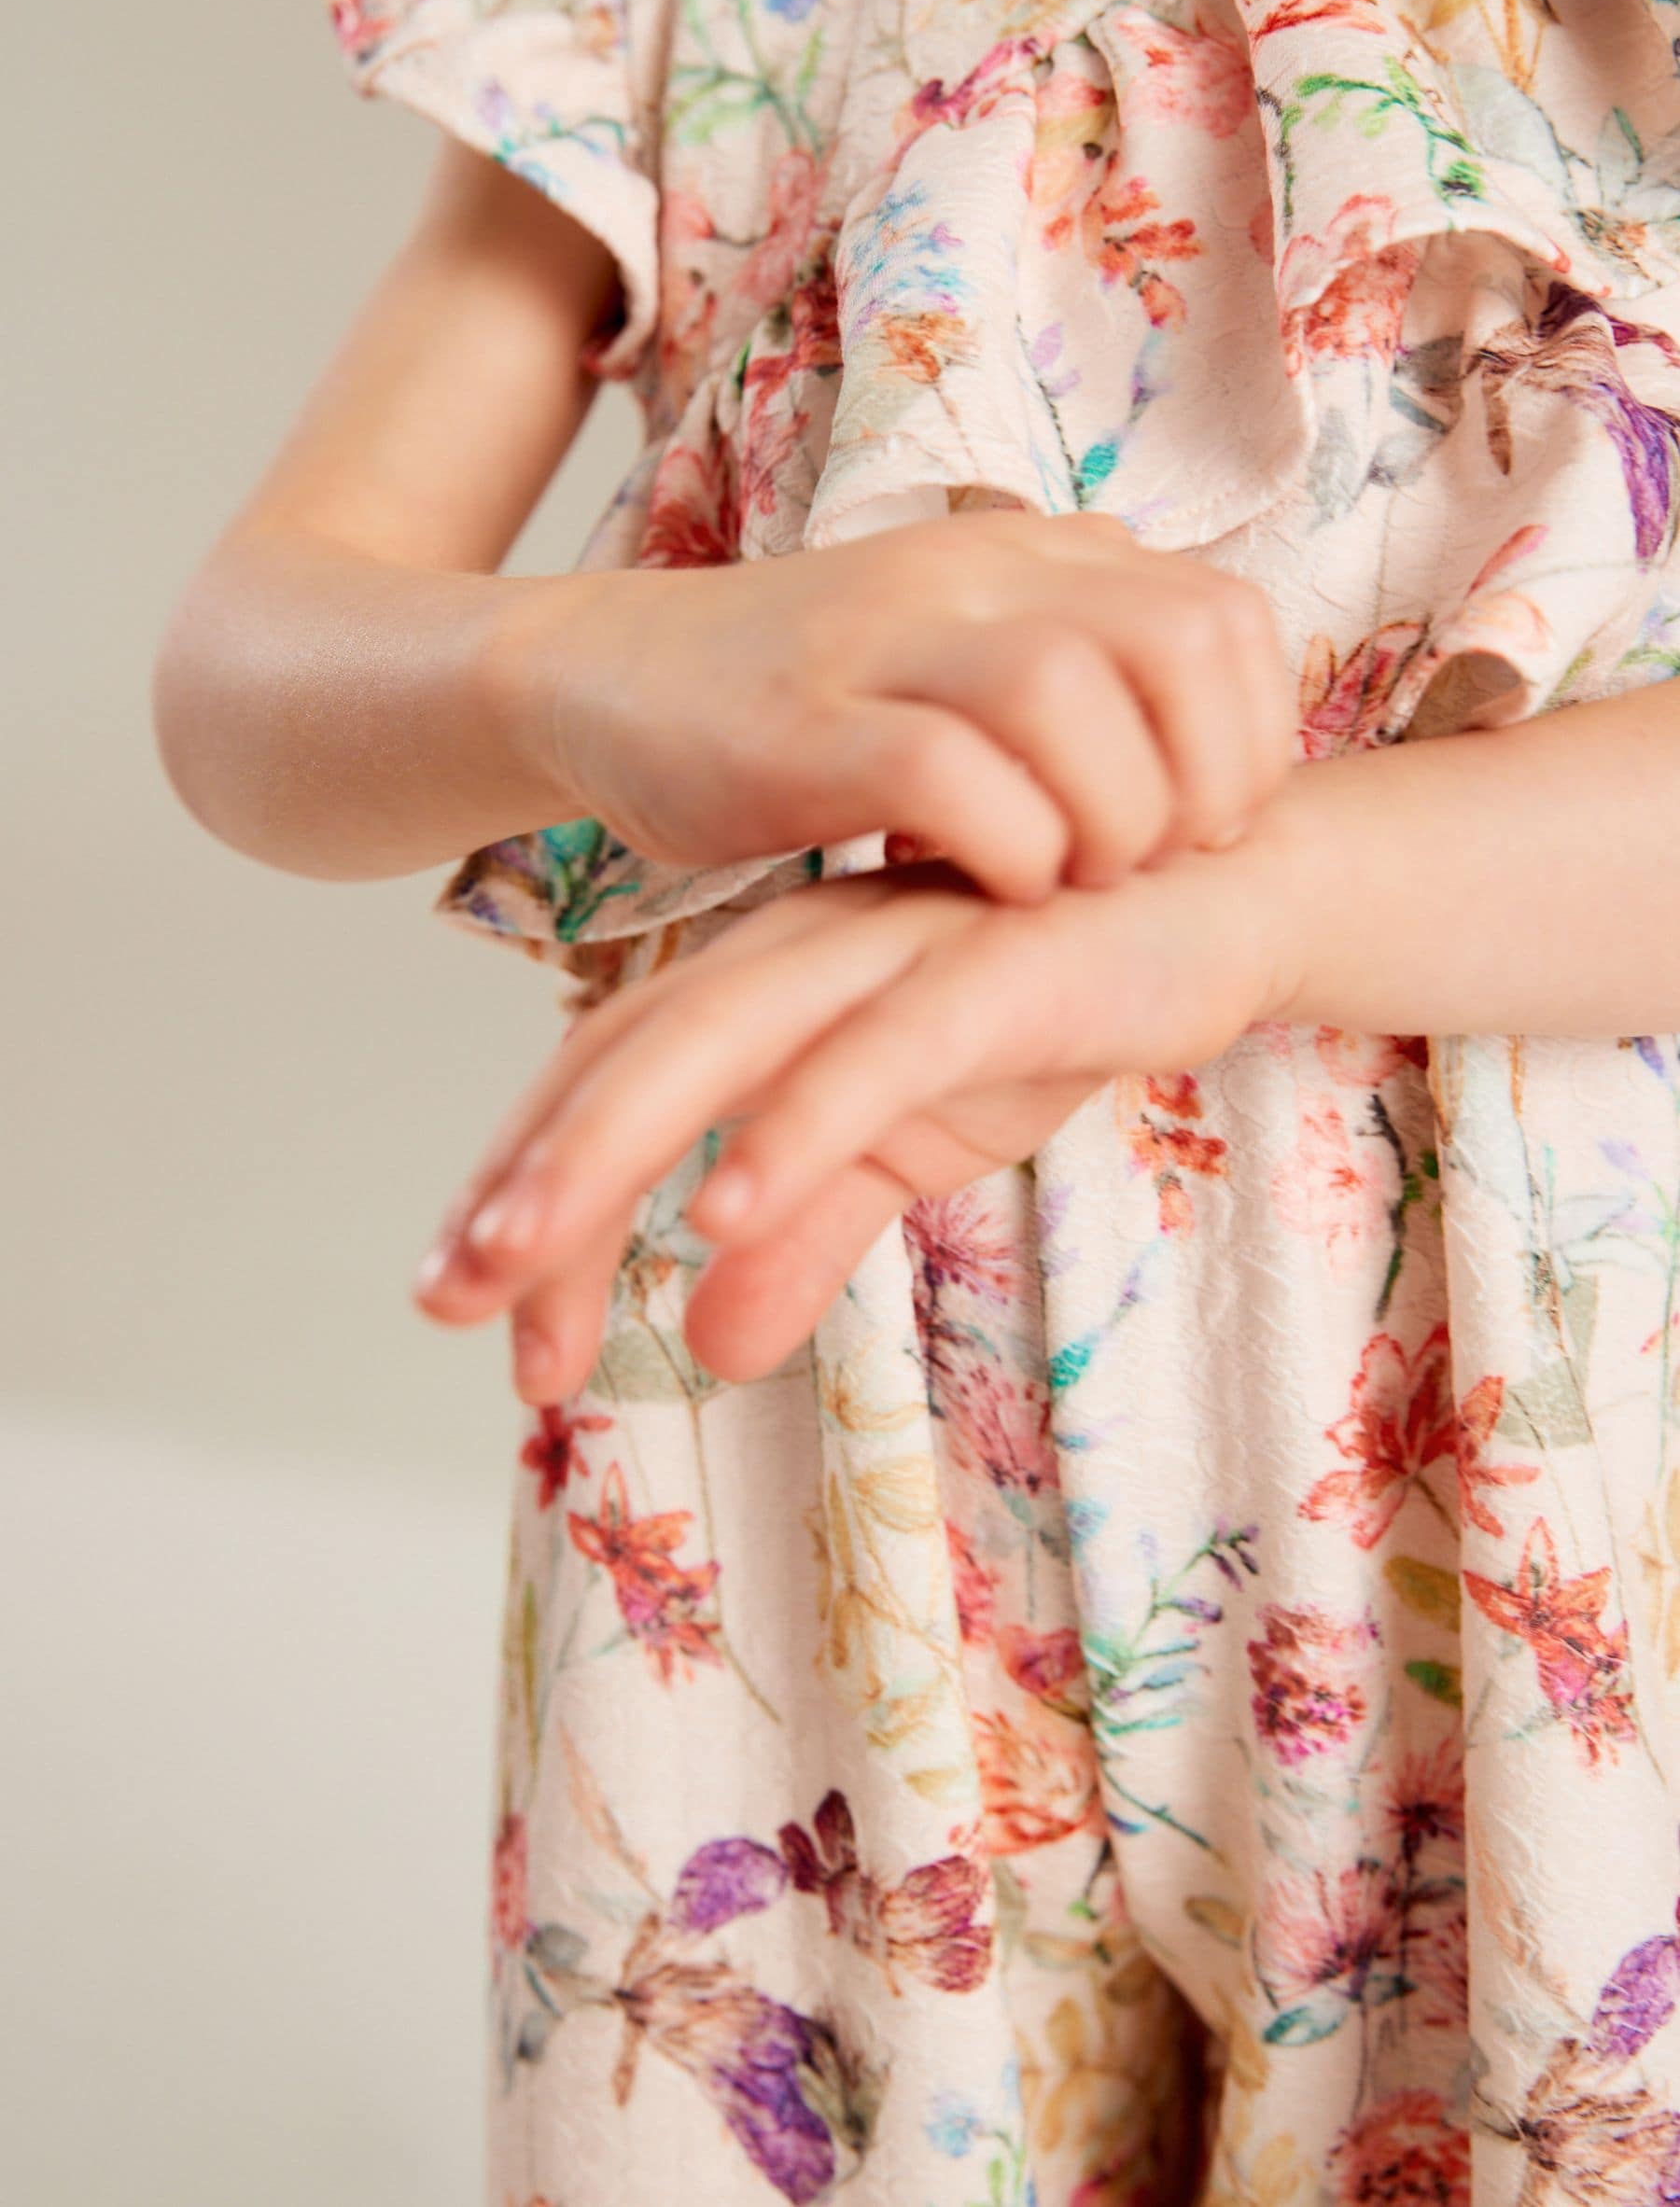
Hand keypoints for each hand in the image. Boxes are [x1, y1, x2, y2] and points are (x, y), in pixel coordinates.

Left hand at [411, 826, 1298, 1395]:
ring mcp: (897, 954)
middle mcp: (804, 956)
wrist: (1225, 907)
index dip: (531, 1192)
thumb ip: (809, 1230)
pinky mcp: (1001, 970)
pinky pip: (879, 1051)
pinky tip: (725, 1206)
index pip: (611, 1081)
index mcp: (770, 986)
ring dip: (612, 1147)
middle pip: (627, 1057)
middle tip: (443, 1297)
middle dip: (526, 1178)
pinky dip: (797, 1124)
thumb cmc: (1054, 1006)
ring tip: (521, 1253)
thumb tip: (706, 1347)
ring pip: (722, 1044)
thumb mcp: (915, 1143)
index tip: (470, 1316)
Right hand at [507, 507, 1295, 904]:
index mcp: (1025, 557)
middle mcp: (968, 576)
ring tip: (1070, 881)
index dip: (1249, 739)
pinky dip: (1005, 850)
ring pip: (1068, 695)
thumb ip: (1076, 665)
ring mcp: (880, 643)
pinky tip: (988, 890)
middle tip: (1151, 864)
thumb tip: (1209, 736)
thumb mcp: (956, 655)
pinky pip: (949, 772)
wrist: (601, 678)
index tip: (1205, 825)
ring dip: (1107, 819)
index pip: (1221, 618)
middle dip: (1202, 783)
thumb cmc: (802, 703)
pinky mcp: (802, 727)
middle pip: (1174, 644)